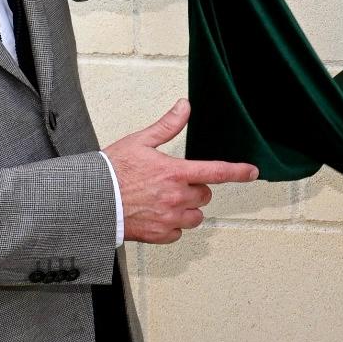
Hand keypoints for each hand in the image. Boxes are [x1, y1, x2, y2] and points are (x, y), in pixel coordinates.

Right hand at [105, 99, 258, 244]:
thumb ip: (167, 126)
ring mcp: (169, 218)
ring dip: (187, 209)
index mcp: (175, 172)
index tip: (252, 172)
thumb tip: (184, 106)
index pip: (217, 172)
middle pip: (205, 194)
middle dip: (195, 189)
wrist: (90, 200)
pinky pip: (179, 233)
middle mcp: (176, 197)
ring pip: (195, 216)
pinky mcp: (159, 235)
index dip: (239, 172)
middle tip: (173, 183)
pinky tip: (157, 216)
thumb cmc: (111, 171)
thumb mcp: (140, 141)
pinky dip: (173, 226)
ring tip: (165, 201)